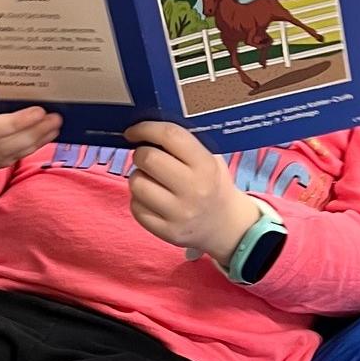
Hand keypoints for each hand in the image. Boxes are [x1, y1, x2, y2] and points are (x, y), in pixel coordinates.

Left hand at [125, 121, 259, 265]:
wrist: (226, 226)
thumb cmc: (211, 184)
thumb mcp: (210, 159)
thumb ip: (183, 144)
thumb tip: (146, 130)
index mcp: (206, 165)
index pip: (170, 135)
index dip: (145, 128)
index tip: (133, 131)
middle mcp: (194, 189)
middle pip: (147, 158)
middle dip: (140, 154)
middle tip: (146, 158)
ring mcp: (179, 213)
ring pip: (136, 184)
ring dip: (138, 178)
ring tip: (152, 181)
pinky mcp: (167, 232)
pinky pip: (135, 208)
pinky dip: (139, 201)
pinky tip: (152, 201)